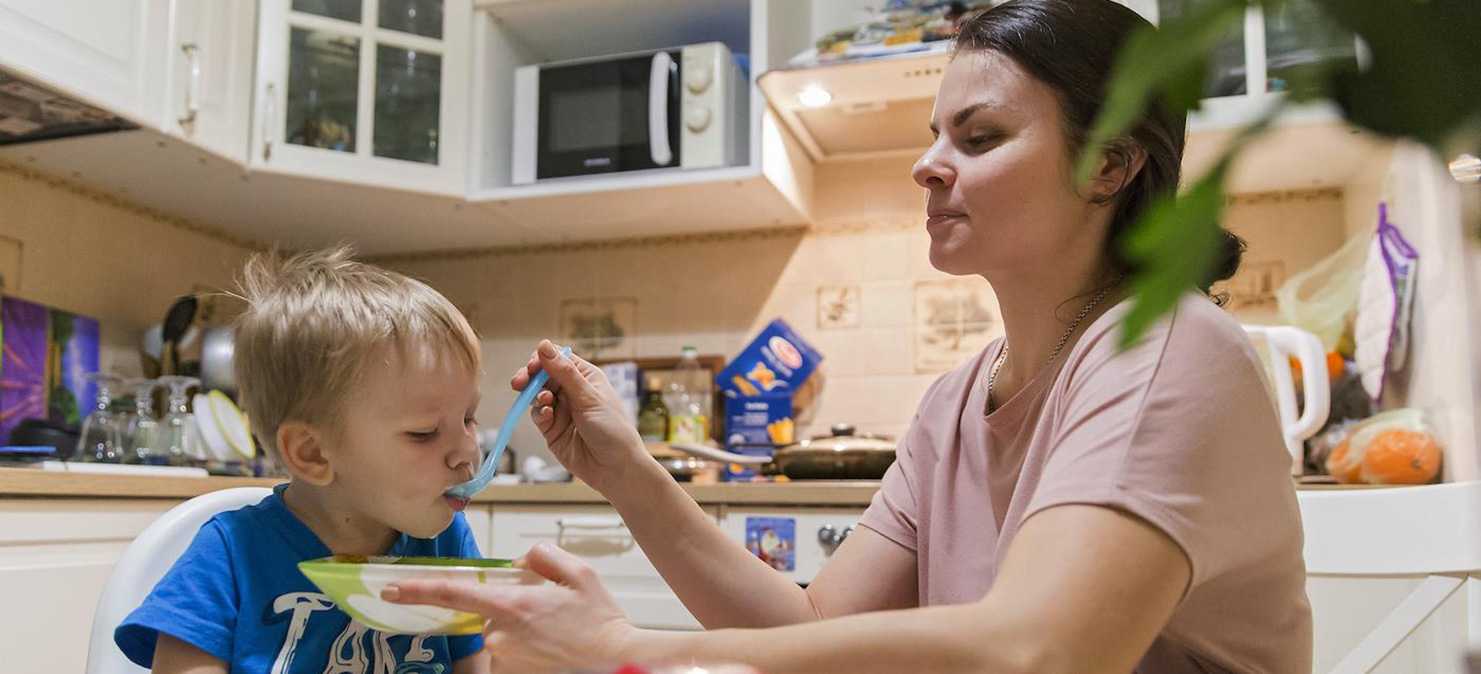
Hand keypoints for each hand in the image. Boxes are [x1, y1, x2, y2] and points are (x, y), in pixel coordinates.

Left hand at [383, 542, 634, 673]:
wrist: (615, 662)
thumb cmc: (600, 622)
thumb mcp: (578, 572)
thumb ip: (542, 556)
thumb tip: (520, 561)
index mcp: (513, 605)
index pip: (452, 593)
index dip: (417, 590)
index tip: (391, 588)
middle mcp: (502, 635)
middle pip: (488, 613)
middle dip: (511, 607)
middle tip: (549, 612)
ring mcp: (506, 658)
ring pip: (500, 633)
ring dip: (521, 628)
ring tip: (556, 631)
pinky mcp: (513, 672)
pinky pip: (510, 652)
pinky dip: (527, 646)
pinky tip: (553, 646)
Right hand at [514, 340, 649, 492]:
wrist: (615, 468)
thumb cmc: (612, 429)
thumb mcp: (588, 397)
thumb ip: (563, 372)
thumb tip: (544, 345)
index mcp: (585, 377)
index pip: (558, 358)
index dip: (542, 359)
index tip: (532, 366)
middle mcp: (572, 391)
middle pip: (542, 376)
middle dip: (530, 378)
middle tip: (519, 382)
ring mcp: (562, 411)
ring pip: (537, 395)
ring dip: (536, 396)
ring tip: (544, 402)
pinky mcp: (553, 430)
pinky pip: (538, 416)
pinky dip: (539, 414)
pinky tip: (547, 416)